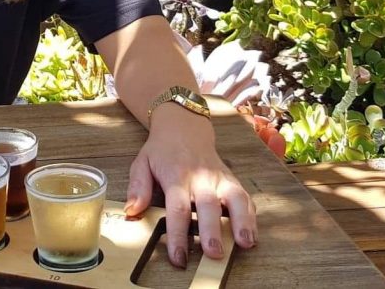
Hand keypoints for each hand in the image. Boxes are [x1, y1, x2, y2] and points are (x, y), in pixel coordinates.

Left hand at [126, 108, 257, 267]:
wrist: (184, 128)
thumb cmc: (161, 151)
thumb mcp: (141, 163)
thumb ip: (138, 188)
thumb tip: (131, 211)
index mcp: (176, 176)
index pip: (178, 208)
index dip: (178, 234)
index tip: (179, 257)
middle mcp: (201, 177)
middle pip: (208, 205)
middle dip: (212, 230)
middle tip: (214, 253)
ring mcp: (219, 178)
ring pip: (234, 199)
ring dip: (241, 221)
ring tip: (244, 244)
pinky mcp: (232, 180)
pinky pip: (245, 197)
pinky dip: (251, 215)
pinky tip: (252, 234)